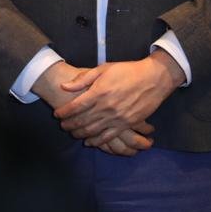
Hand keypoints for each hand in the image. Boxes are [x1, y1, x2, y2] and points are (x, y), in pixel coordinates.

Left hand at [54, 52, 183, 149]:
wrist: (153, 78)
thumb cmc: (127, 71)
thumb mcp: (103, 69)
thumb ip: (82, 79)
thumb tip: (64, 86)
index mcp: (98, 92)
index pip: (75, 106)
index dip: (64, 112)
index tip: (57, 114)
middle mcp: (106, 107)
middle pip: (82, 120)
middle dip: (69, 125)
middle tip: (62, 126)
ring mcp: (117, 117)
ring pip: (93, 130)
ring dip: (80, 134)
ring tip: (72, 134)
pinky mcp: (127, 124)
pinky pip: (109, 136)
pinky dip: (97, 141)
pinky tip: (90, 142)